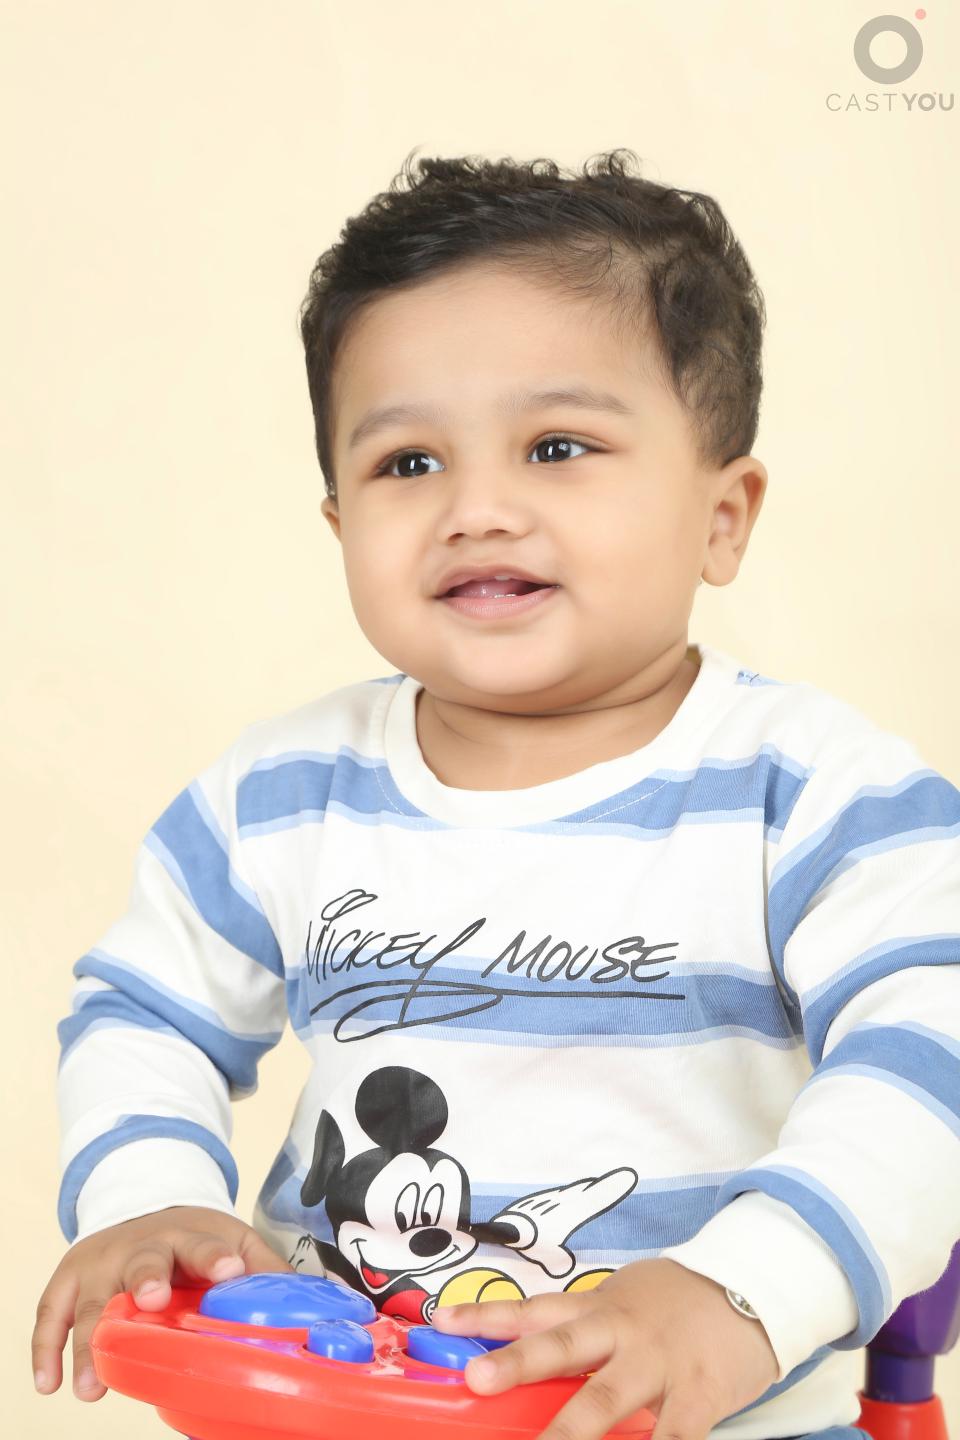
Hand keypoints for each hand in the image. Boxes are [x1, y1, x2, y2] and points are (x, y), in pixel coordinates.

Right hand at [32, 1204, 292, 1402]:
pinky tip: (51, 1384)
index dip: (215, 1256)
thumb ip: (268, 1272)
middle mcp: (143, 1245)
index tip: (227, 1271)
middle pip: (143, 1261)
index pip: (204, 1244)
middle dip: (148, 1279)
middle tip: (152, 1301)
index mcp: (190, 1236)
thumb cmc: (197, 1242)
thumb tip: (328, 1306)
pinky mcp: (71, 1280)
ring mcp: (102, 1262)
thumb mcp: (235, 1242)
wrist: (146, 1207)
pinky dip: (46, 1348)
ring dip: (92, 1340)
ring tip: (94, 1385)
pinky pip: (52, 1313)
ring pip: (94, 1299)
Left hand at [431, 1258, 779, 1439]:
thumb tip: (531, 1359)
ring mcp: (658, 1364)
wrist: (755, 1285)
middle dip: (517, 1363)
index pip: (534, 1309)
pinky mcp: (699, 1393)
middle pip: (561, 1347)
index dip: (487, 1315)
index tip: (440, 1320)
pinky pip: (673, 1436)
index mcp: (599, 1309)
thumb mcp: (627, 1302)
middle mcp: (620, 1331)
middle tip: (476, 1377)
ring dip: (570, 1431)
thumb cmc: (680, 1302)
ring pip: (606, 1399)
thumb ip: (585, 1331)